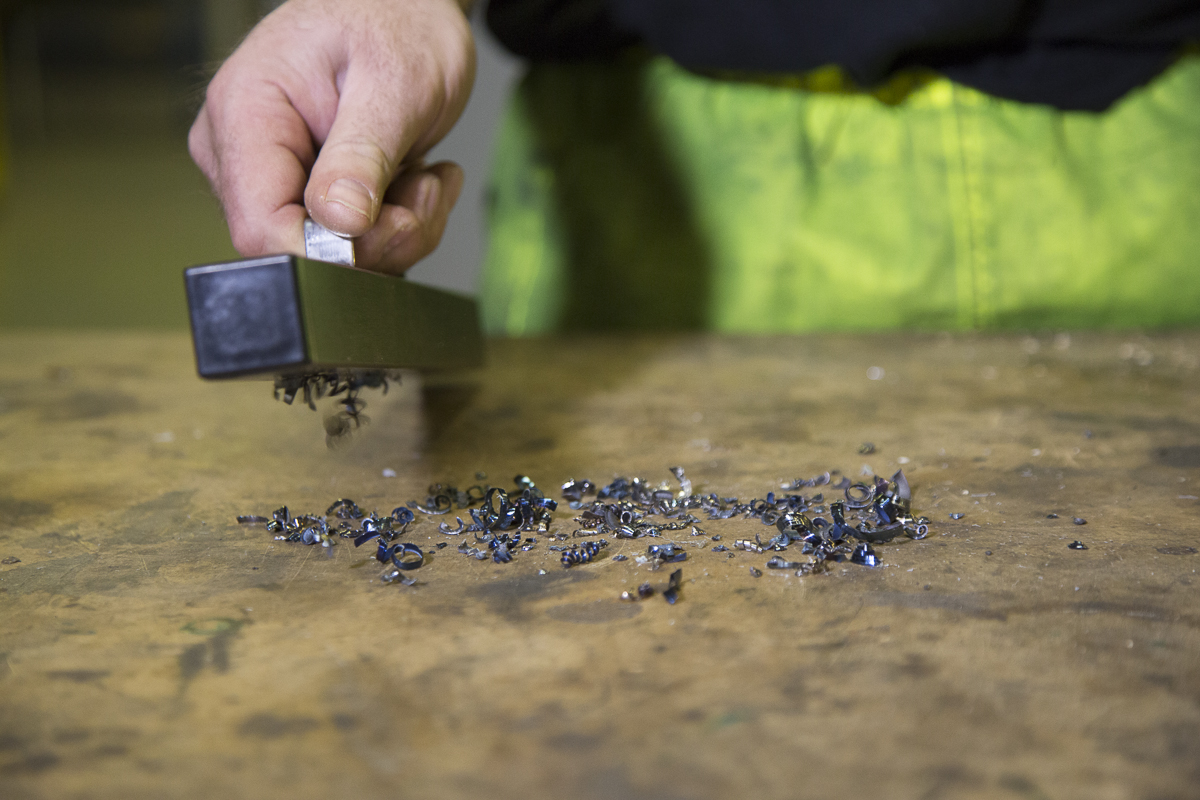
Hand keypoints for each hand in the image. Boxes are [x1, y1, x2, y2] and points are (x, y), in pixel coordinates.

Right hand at [189, 0, 474, 272]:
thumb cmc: (394, 22)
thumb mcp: (394, 84)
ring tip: (426, 175)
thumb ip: (362, 156)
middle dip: (381, 238)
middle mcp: (241, 155)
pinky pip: (353, 246)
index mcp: (244, 118)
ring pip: (335, 258)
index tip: (391, 222)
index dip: (331, 253)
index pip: (262, 230)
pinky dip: (399, 225)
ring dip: (401, 230)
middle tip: (426, 187)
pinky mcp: (304, 198)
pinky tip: (416, 181)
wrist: (406, 8)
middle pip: (302, 252)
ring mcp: (271, 180)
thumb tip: (337, 223)